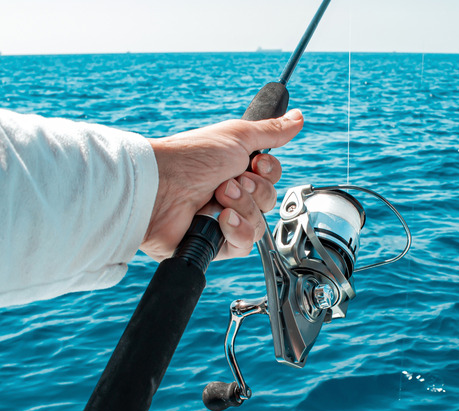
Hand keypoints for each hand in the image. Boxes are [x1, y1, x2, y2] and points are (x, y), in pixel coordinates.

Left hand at [140, 109, 302, 261]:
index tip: (255, 162)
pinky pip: (243, 246)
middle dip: (254, 192)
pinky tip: (220, 220)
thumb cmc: (191, 158)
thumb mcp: (237, 136)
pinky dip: (236, 231)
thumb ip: (270, 131)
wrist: (161, 188)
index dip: (269, 173)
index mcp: (234, 169)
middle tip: (229, 182)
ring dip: (243, 209)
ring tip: (219, 198)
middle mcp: (230, 195)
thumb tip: (298, 117)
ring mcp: (222, 221)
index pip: (271, 178)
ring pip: (259, 225)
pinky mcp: (214, 244)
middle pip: (269, 201)